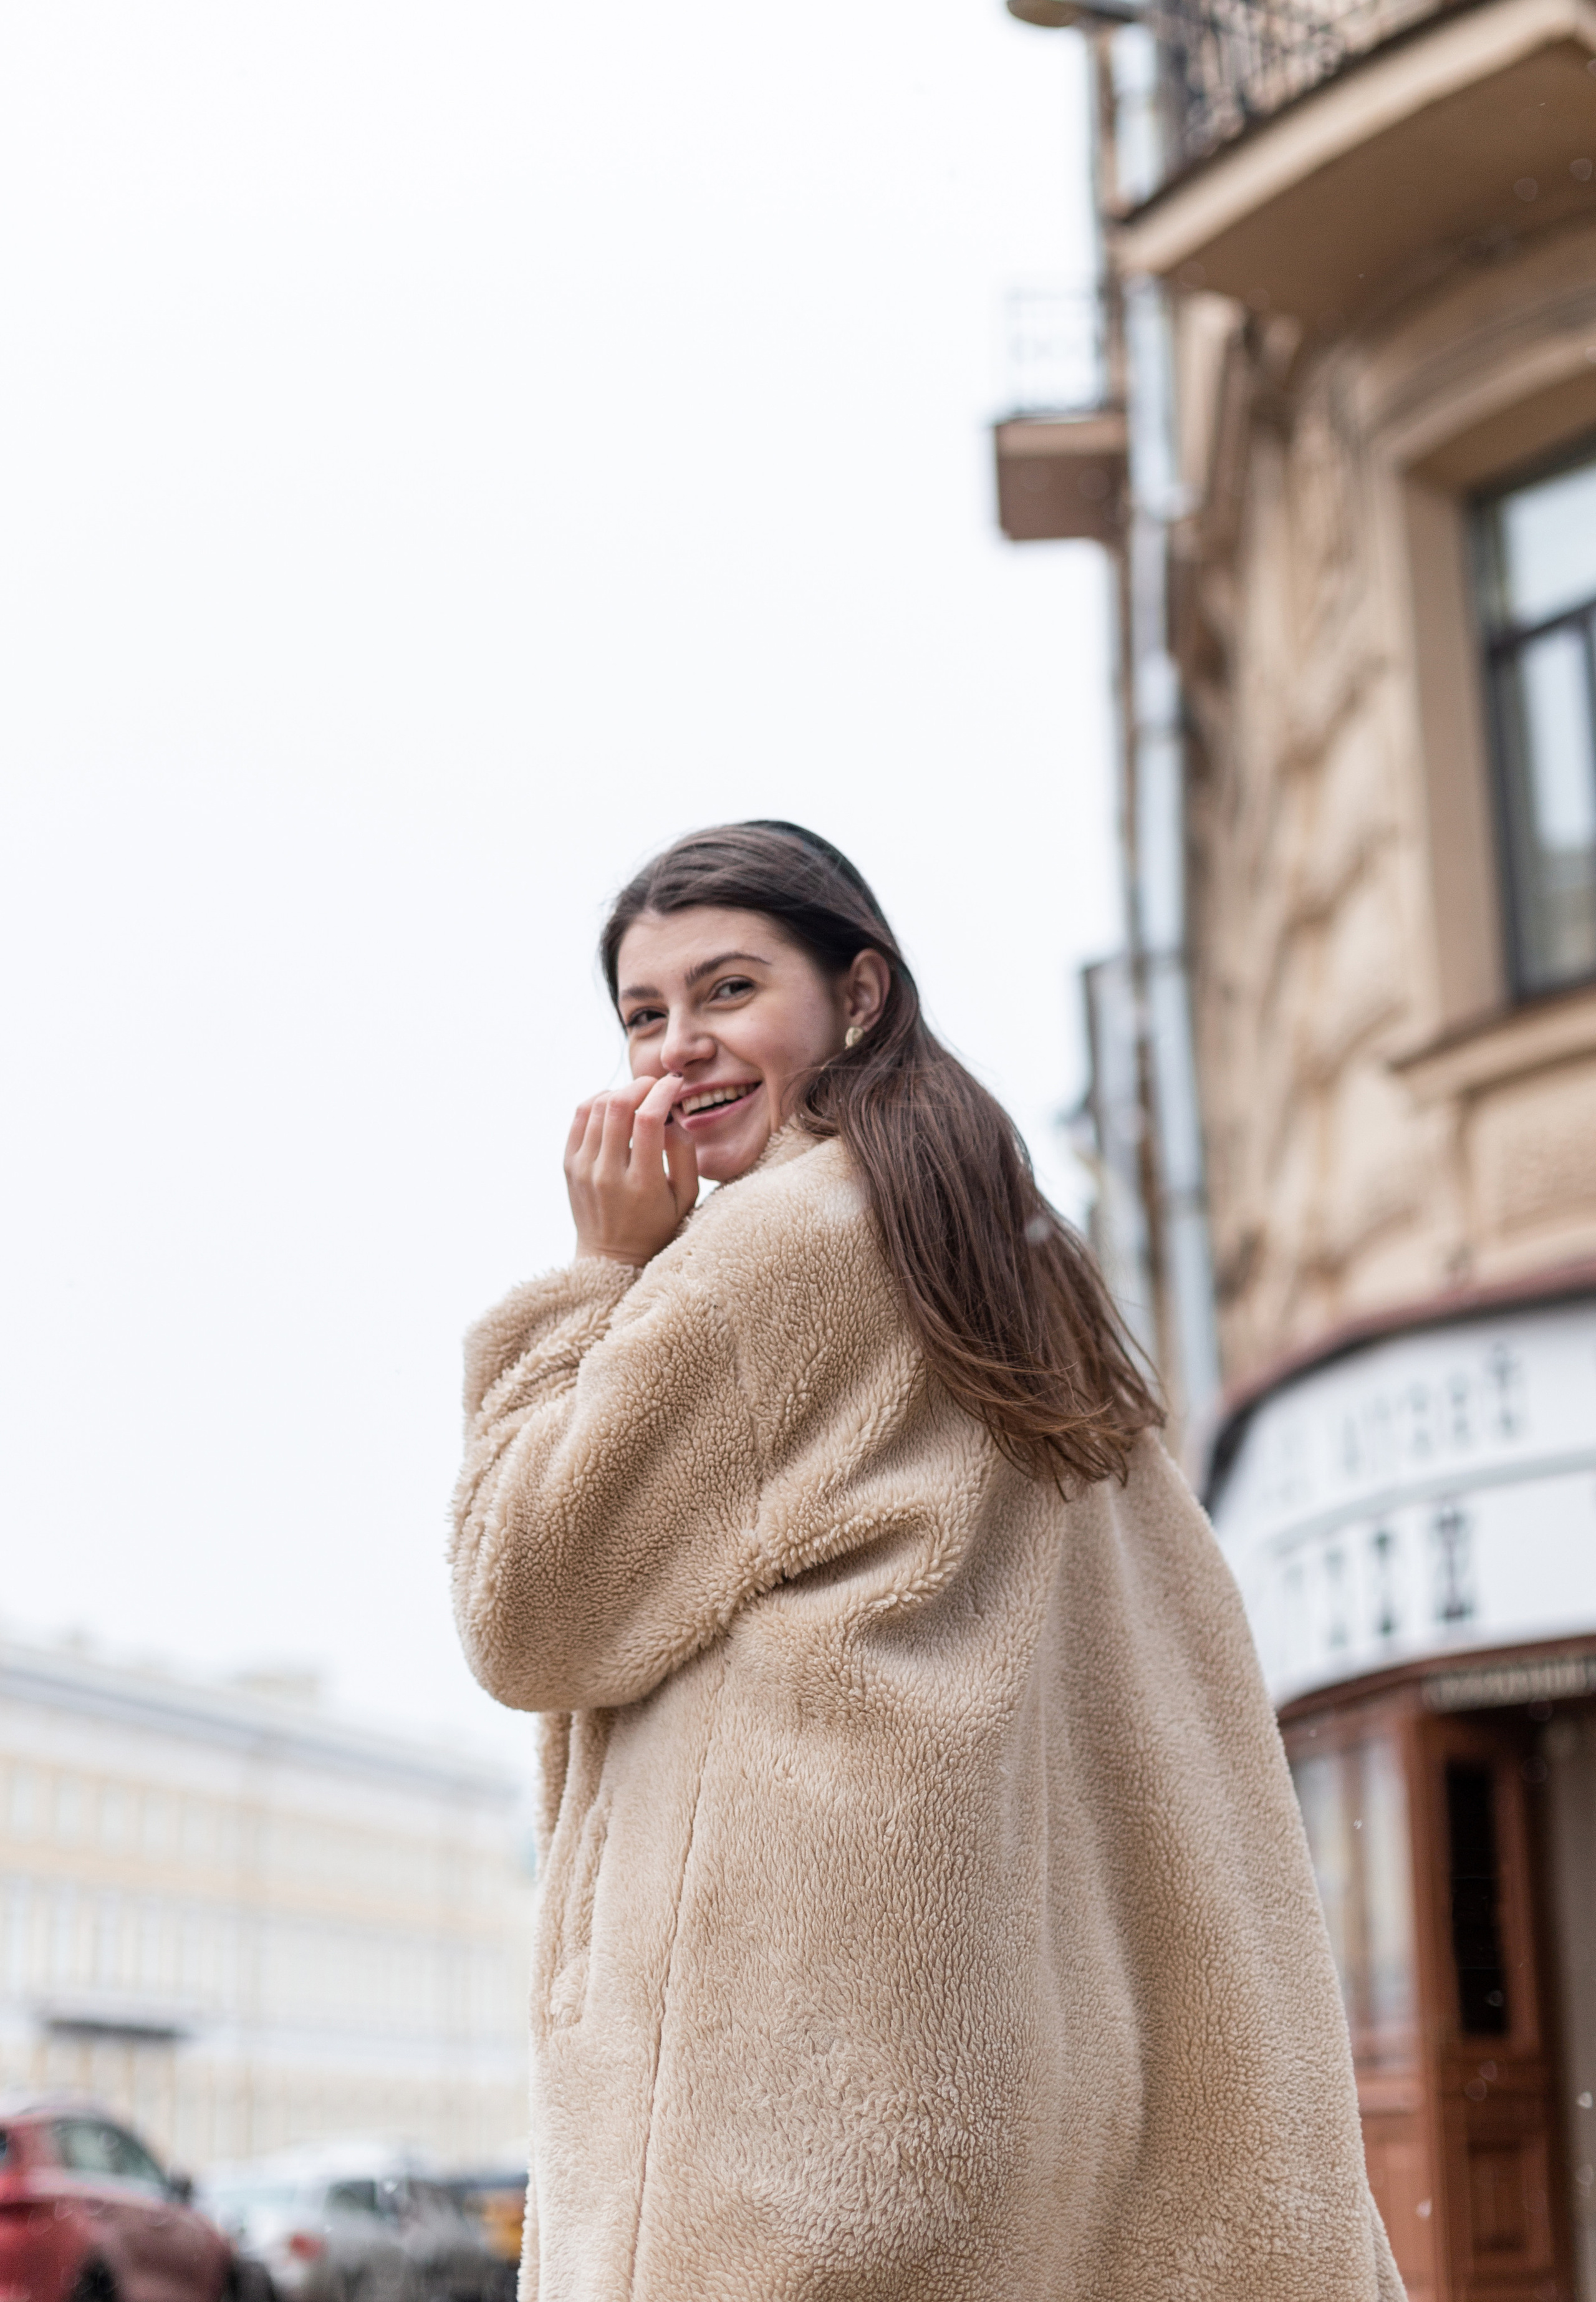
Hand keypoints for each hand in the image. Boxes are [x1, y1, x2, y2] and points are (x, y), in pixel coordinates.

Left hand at [565, 1072, 699, 1267]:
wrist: (610, 1257)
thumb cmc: (656, 1227)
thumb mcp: (685, 1198)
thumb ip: (685, 1154)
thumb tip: (671, 1116)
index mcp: (641, 1184)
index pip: (648, 1120)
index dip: (663, 1092)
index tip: (675, 1083)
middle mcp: (607, 1174)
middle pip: (618, 1106)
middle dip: (641, 1085)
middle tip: (657, 1085)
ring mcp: (583, 1168)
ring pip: (597, 1106)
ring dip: (621, 1091)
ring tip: (639, 1097)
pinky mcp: (569, 1164)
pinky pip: (580, 1116)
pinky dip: (599, 1101)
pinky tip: (615, 1106)